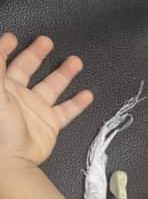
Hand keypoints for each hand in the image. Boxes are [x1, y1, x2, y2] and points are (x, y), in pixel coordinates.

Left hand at [0, 33, 92, 169]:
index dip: (6, 48)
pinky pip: (66, 111)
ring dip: (64, 73)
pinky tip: (87, 94)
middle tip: (47, 40)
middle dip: (37, 53)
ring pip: (51, 86)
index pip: (3, 61)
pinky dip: (77, 103)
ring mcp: (35, 109)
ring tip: (76, 60)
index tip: (13, 37)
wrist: (9, 160)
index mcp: (1, 86)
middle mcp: (17, 95)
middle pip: (27, 68)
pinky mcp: (50, 124)